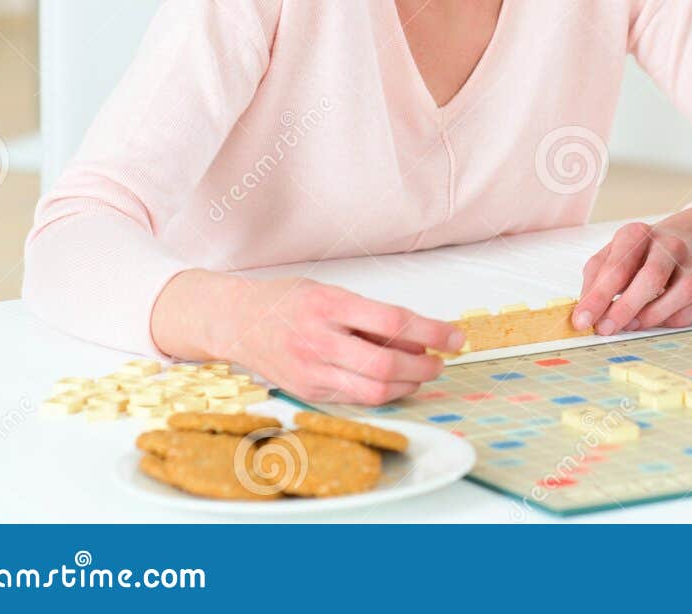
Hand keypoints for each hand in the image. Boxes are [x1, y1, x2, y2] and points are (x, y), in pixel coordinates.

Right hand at [155, 271, 461, 404]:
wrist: (237, 321)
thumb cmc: (288, 301)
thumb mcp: (332, 292)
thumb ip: (371, 315)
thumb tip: (420, 336)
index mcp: (329, 304)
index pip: (393, 321)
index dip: (431, 331)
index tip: (455, 336)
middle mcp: (319, 339)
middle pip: (386, 363)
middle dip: (425, 366)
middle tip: (442, 360)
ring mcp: (312, 369)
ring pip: (374, 389)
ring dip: (409, 384)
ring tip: (424, 372)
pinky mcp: (308, 391)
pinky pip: (357, 399)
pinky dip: (385, 393)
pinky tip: (396, 382)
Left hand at [572, 214, 691, 334]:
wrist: (681, 244)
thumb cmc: (638, 255)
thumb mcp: (609, 257)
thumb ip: (594, 281)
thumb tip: (586, 311)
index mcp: (637, 234)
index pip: (617, 267)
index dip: (598, 296)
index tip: (582, 320)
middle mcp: (669, 245)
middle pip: (652, 276)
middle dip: (625, 307)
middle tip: (605, 329)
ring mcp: (691, 265)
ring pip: (679, 294)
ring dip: (650, 316)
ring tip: (629, 325)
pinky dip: (672, 321)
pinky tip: (656, 319)